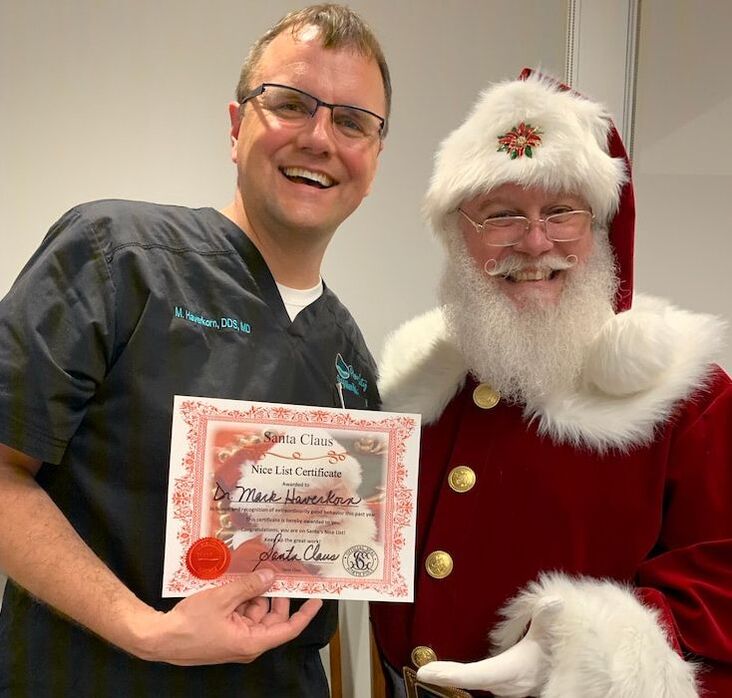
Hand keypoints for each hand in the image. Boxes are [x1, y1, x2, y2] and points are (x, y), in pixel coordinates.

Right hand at [134, 568, 322, 664]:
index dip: (304, 614)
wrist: (160, 638)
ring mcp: (236, 638)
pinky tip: (236, 582)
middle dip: (274, 594)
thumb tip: (270, 577)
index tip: (317, 599)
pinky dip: (242, 598)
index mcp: (251, 642)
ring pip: (256, 612)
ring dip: (254, 593)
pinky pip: (241, 613)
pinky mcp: (225, 632)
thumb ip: (249, 586)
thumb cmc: (190, 624)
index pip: (288, 629)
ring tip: (250, 572)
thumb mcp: (222, 598)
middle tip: (276, 571)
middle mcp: (247, 643)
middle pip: (272, 617)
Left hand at [416, 597, 561, 696]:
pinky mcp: (503, 685)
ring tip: (431, 672)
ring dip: (453, 676)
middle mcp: (504, 684)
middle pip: (469, 680)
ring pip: (473, 682)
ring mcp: (503, 687)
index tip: (427, 672)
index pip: (476, 674)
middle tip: (424, 672)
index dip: (451, 674)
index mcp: (511, 670)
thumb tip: (553, 599)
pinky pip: (478, 680)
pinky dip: (463, 676)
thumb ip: (545, 616)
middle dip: (446, 676)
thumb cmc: (555, 652)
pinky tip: (448, 672)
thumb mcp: (548, 634)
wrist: (568, 674)